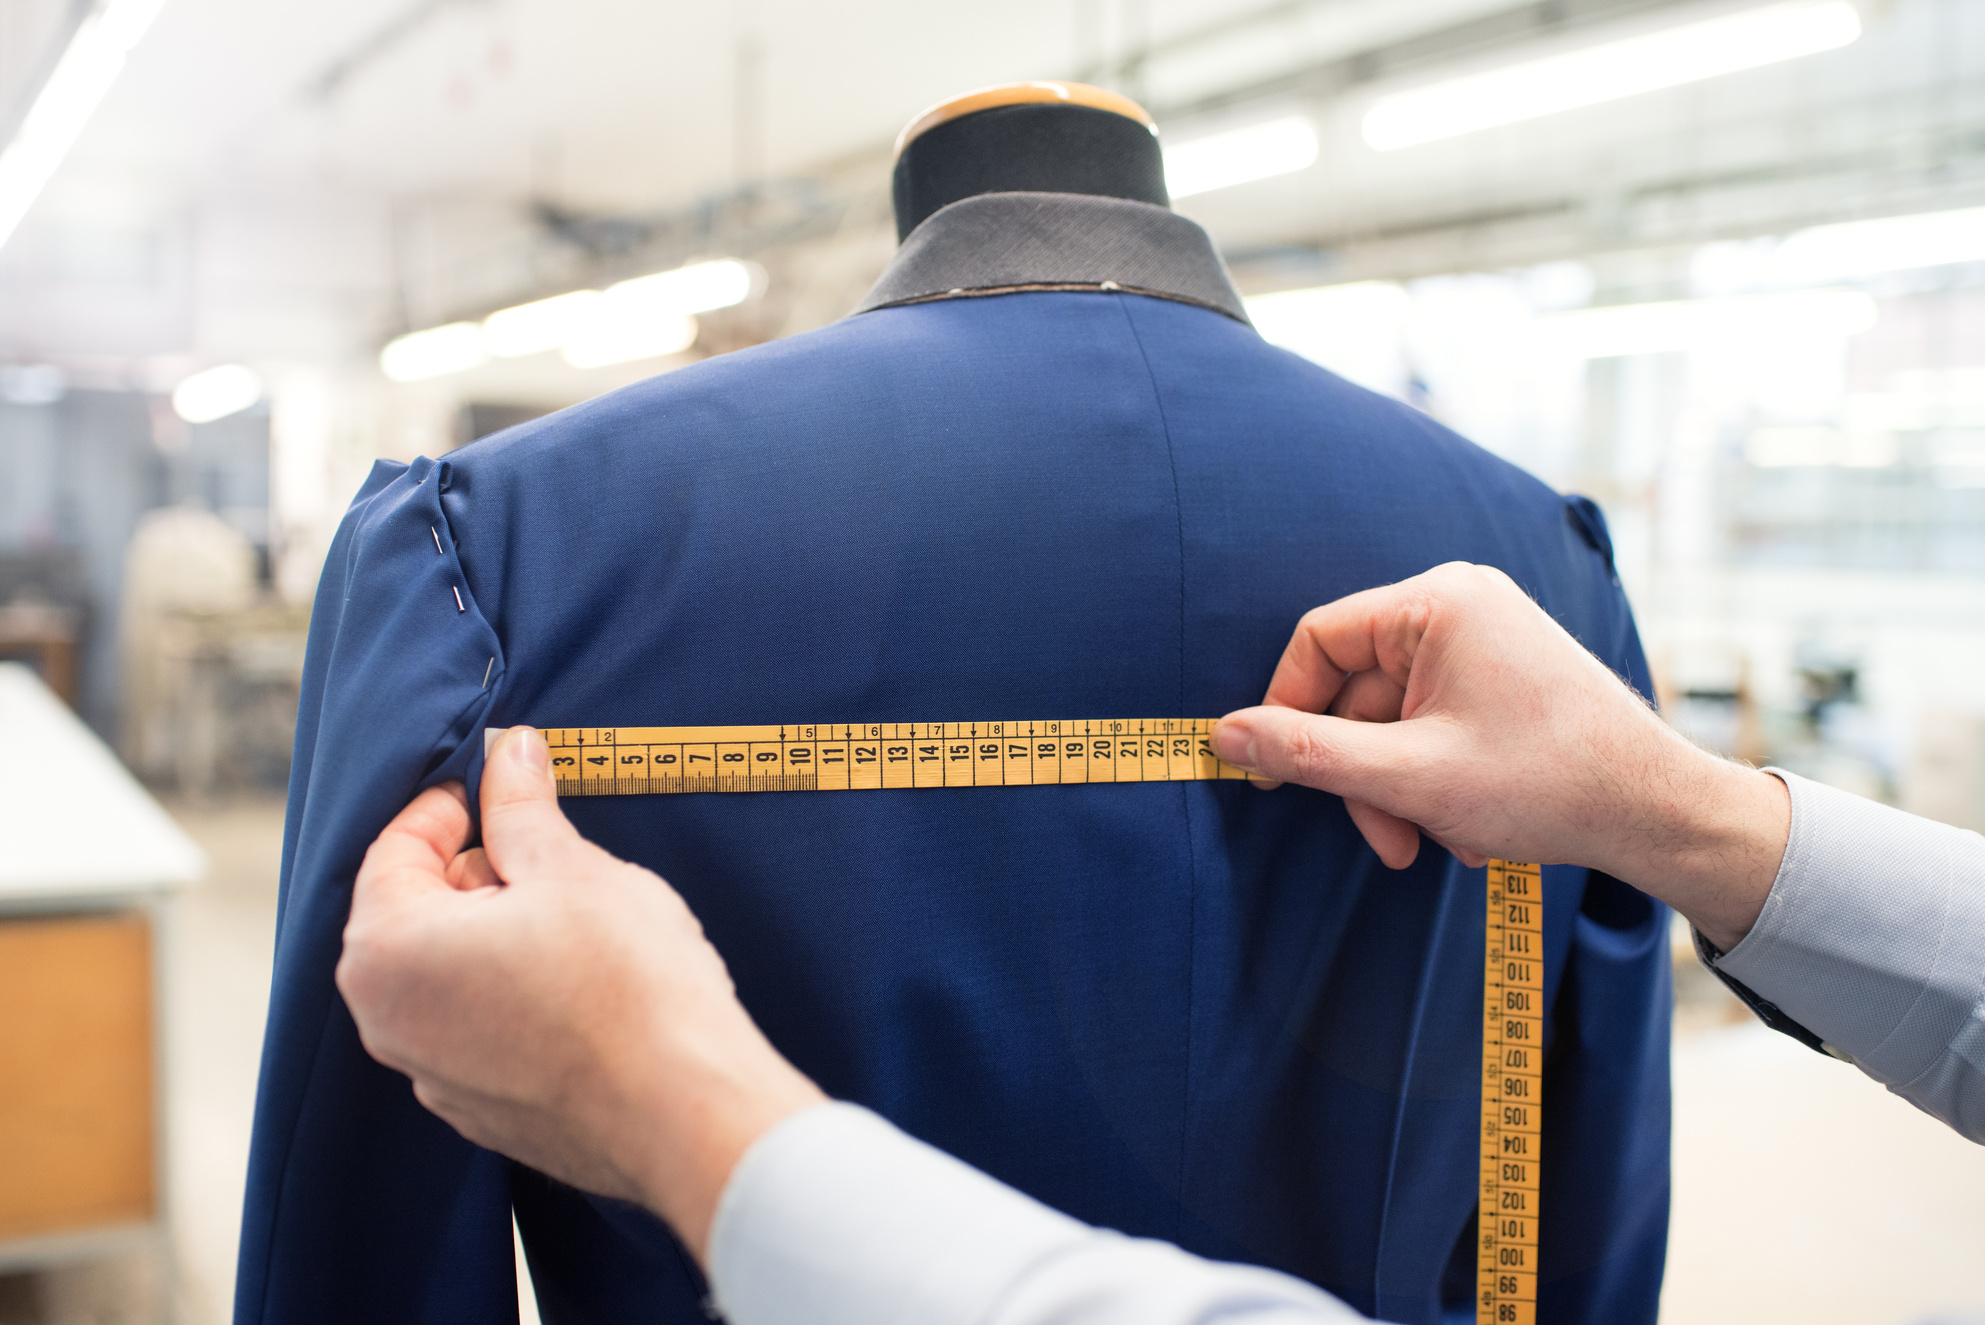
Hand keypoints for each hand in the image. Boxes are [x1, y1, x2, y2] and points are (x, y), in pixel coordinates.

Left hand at [336, 727, 825, 1261]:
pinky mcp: (484, 1112)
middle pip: (417, 912)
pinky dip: (517, 992)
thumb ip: (522, 807)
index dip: (453, 805)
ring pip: (452, 972)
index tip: (504, 785)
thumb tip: (508, 751)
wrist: (684, 1111)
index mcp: (387, 951)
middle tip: (553, 854)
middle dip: (479, 870)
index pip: (395, 848)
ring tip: (579, 919)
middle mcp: (388, 1023)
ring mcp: (433, 1077)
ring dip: (501, 933)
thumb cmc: (625, 986)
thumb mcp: (571, 869)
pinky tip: (585, 983)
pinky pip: (483, 1027)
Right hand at [1211, 562, 1788, 950]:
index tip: (1276, 774)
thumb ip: (1308, 752)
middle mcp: (1459, 605)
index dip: (1285, 710)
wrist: (1658, 811)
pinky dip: (1433, 779)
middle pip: (1356, 690)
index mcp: (1438, 603)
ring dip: (1400, 789)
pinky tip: (1467, 825)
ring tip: (1437, 839)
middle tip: (1387, 839)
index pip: (1319, 642)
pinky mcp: (1499, 676)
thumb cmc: (1547, 782)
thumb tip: (1222, 734)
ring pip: (1392, 719)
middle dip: (1363, 774)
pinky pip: (1430, 723)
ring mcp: (1484, 640)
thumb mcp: (1410, 776)